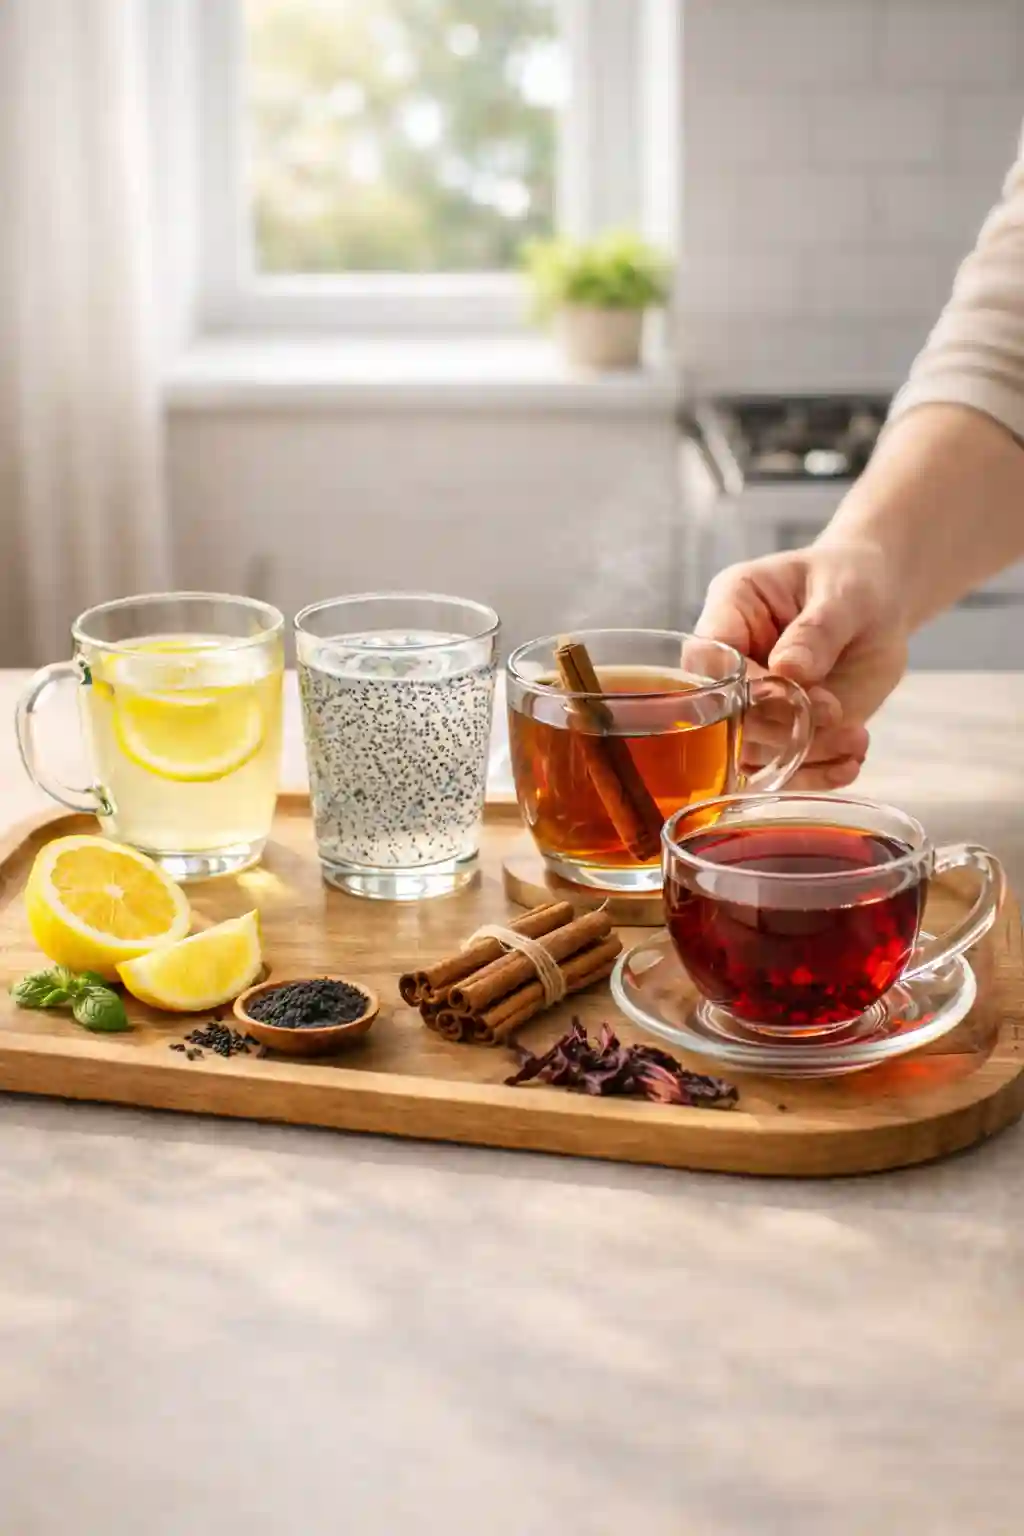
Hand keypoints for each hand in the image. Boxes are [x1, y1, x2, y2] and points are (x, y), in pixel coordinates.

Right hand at [696, 540, 908, 788]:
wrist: (878, 605)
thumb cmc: (853, 583)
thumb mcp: (845, 595)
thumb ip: (817, 630)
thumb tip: (789, 669)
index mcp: (729, 608)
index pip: (708, 658)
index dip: (744, 686)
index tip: (799, 691)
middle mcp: (727, 663)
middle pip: (722, 714)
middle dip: (778, 727)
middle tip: (836, 715)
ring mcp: (749, 703)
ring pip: (748, 751)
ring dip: (801, 756)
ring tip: (855, 740)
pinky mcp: (776, 733)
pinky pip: (779, 769)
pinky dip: (816, 774)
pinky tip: (850, 762)